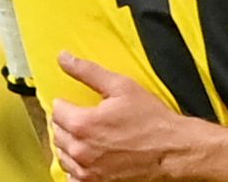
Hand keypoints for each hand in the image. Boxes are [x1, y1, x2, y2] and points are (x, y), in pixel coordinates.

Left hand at [49, 57, 213, 181]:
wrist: (170, 149)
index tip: (80, 104)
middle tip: (87, 117)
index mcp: (82, 123)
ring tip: (89, 136)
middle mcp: (79, 149)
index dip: (68, 104)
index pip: (57, 110)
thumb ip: (88, 72)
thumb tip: (63, 58)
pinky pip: (70, 176)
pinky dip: (75, 166)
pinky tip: (89, 156)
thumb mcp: (122, 86)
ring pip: (61, 155)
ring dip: (70, 144)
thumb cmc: (150, 119)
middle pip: (57, 133)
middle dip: (68, 123)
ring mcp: (85, 169)